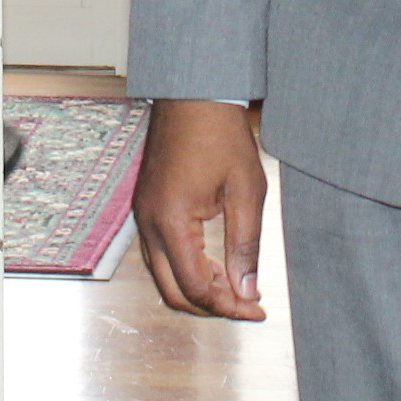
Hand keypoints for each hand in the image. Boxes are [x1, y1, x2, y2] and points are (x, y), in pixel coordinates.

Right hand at [133, 98, 268, 320]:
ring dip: (197, 289)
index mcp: (171, 221)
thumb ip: (245, 244)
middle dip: (211, 306)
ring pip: (164, 275)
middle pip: (173, 291)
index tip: (257, 308)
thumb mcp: (246, 189)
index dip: (227, 306)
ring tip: (236, 286)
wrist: (194, 93)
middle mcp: (148, 224)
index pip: (195, 286)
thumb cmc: (221, 133)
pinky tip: (215, 263)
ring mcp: (143, 215)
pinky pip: (161, 254)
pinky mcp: (148, 206)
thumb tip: (246, 290)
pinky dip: (186, 268)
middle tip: (247, 304)